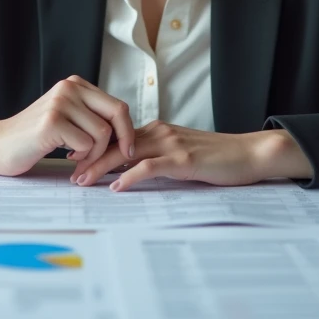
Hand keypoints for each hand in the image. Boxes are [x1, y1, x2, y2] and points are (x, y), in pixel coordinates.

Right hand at [0, 76, 133, 176]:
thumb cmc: (32, 137)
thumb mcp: (65, 118)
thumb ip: (90, 116)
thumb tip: (126, 132)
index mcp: (74, 85)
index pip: (117, 105)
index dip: (127, 129)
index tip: (128, 149)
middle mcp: (69, 88)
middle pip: (117, 113)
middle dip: (124, 139)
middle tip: (121, 158)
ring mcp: (60, 103)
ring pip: (102, 133)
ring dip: (95, 155)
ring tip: (78, 160)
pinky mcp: (52, 122)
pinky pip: (86, 144)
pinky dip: (82, 158)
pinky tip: (66, 158)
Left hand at [70, 121, 302, 191]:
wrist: (250, 153)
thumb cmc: (217, 157)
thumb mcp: (181, 154)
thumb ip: (157, 158)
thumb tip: (128, 172)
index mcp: (157, 131)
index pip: (117, 137)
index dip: (93, 148)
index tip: (74, 161)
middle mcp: (160, 132)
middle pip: (115, 143)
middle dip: (89, 157)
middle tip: (69, 172)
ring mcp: (171, 144)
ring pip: (126, 153)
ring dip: (101, 167)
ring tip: (82, 180)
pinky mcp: (184, 159)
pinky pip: (150, 167)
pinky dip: (130, 177)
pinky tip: (117, 187)